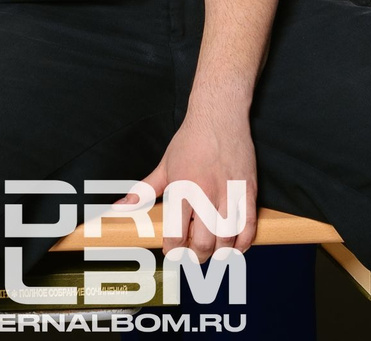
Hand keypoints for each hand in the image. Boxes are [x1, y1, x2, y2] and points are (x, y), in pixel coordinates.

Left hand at [131, 110, 257, 261]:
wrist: (219, 115)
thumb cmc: (191, 140)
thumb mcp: (164, 165)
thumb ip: (143, 190)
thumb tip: (121, 206)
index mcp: (182, 189)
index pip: (176, 234)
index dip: (174, 250)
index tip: (174, 251)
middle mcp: (206, 194)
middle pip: (204, 243)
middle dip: (197, 256)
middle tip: (195, 253)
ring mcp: (229, 193)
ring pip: (227, 238)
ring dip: (220, 252)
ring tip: (214, 250)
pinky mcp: (248, 190)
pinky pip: (249, 226)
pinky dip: (243, 242)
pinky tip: (236, 245)